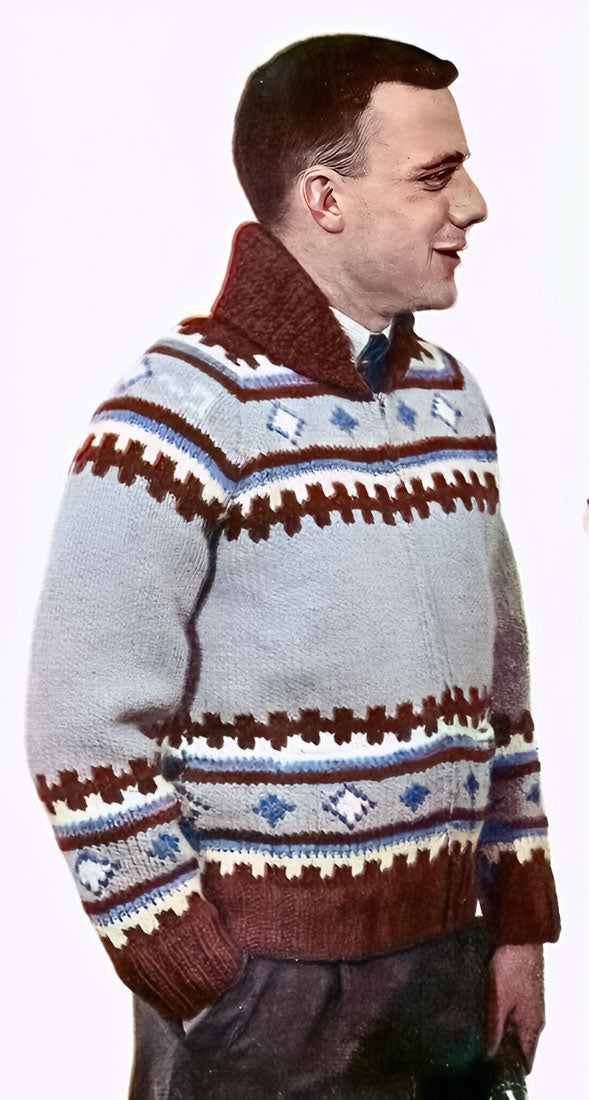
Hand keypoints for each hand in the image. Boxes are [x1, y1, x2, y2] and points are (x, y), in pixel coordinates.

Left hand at [487, 943, 544, 1073]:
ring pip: (512, 1029)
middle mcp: (534, 1019)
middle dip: (499, 1048)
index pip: (526, 1060)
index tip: (489, 1066)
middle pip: (517, 1045)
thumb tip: (490, 1054)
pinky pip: (510, 1014)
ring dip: (497, 1030)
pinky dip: (498, 1016)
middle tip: (476, 1047)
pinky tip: (481, 1011)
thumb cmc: (512, 966)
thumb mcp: (499, 1000)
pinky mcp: (520, 994)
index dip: (508, 1065)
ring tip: (475, 1030)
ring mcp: (528, 1006)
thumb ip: (495, 1029)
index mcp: (533, 1026)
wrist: (519, 936)